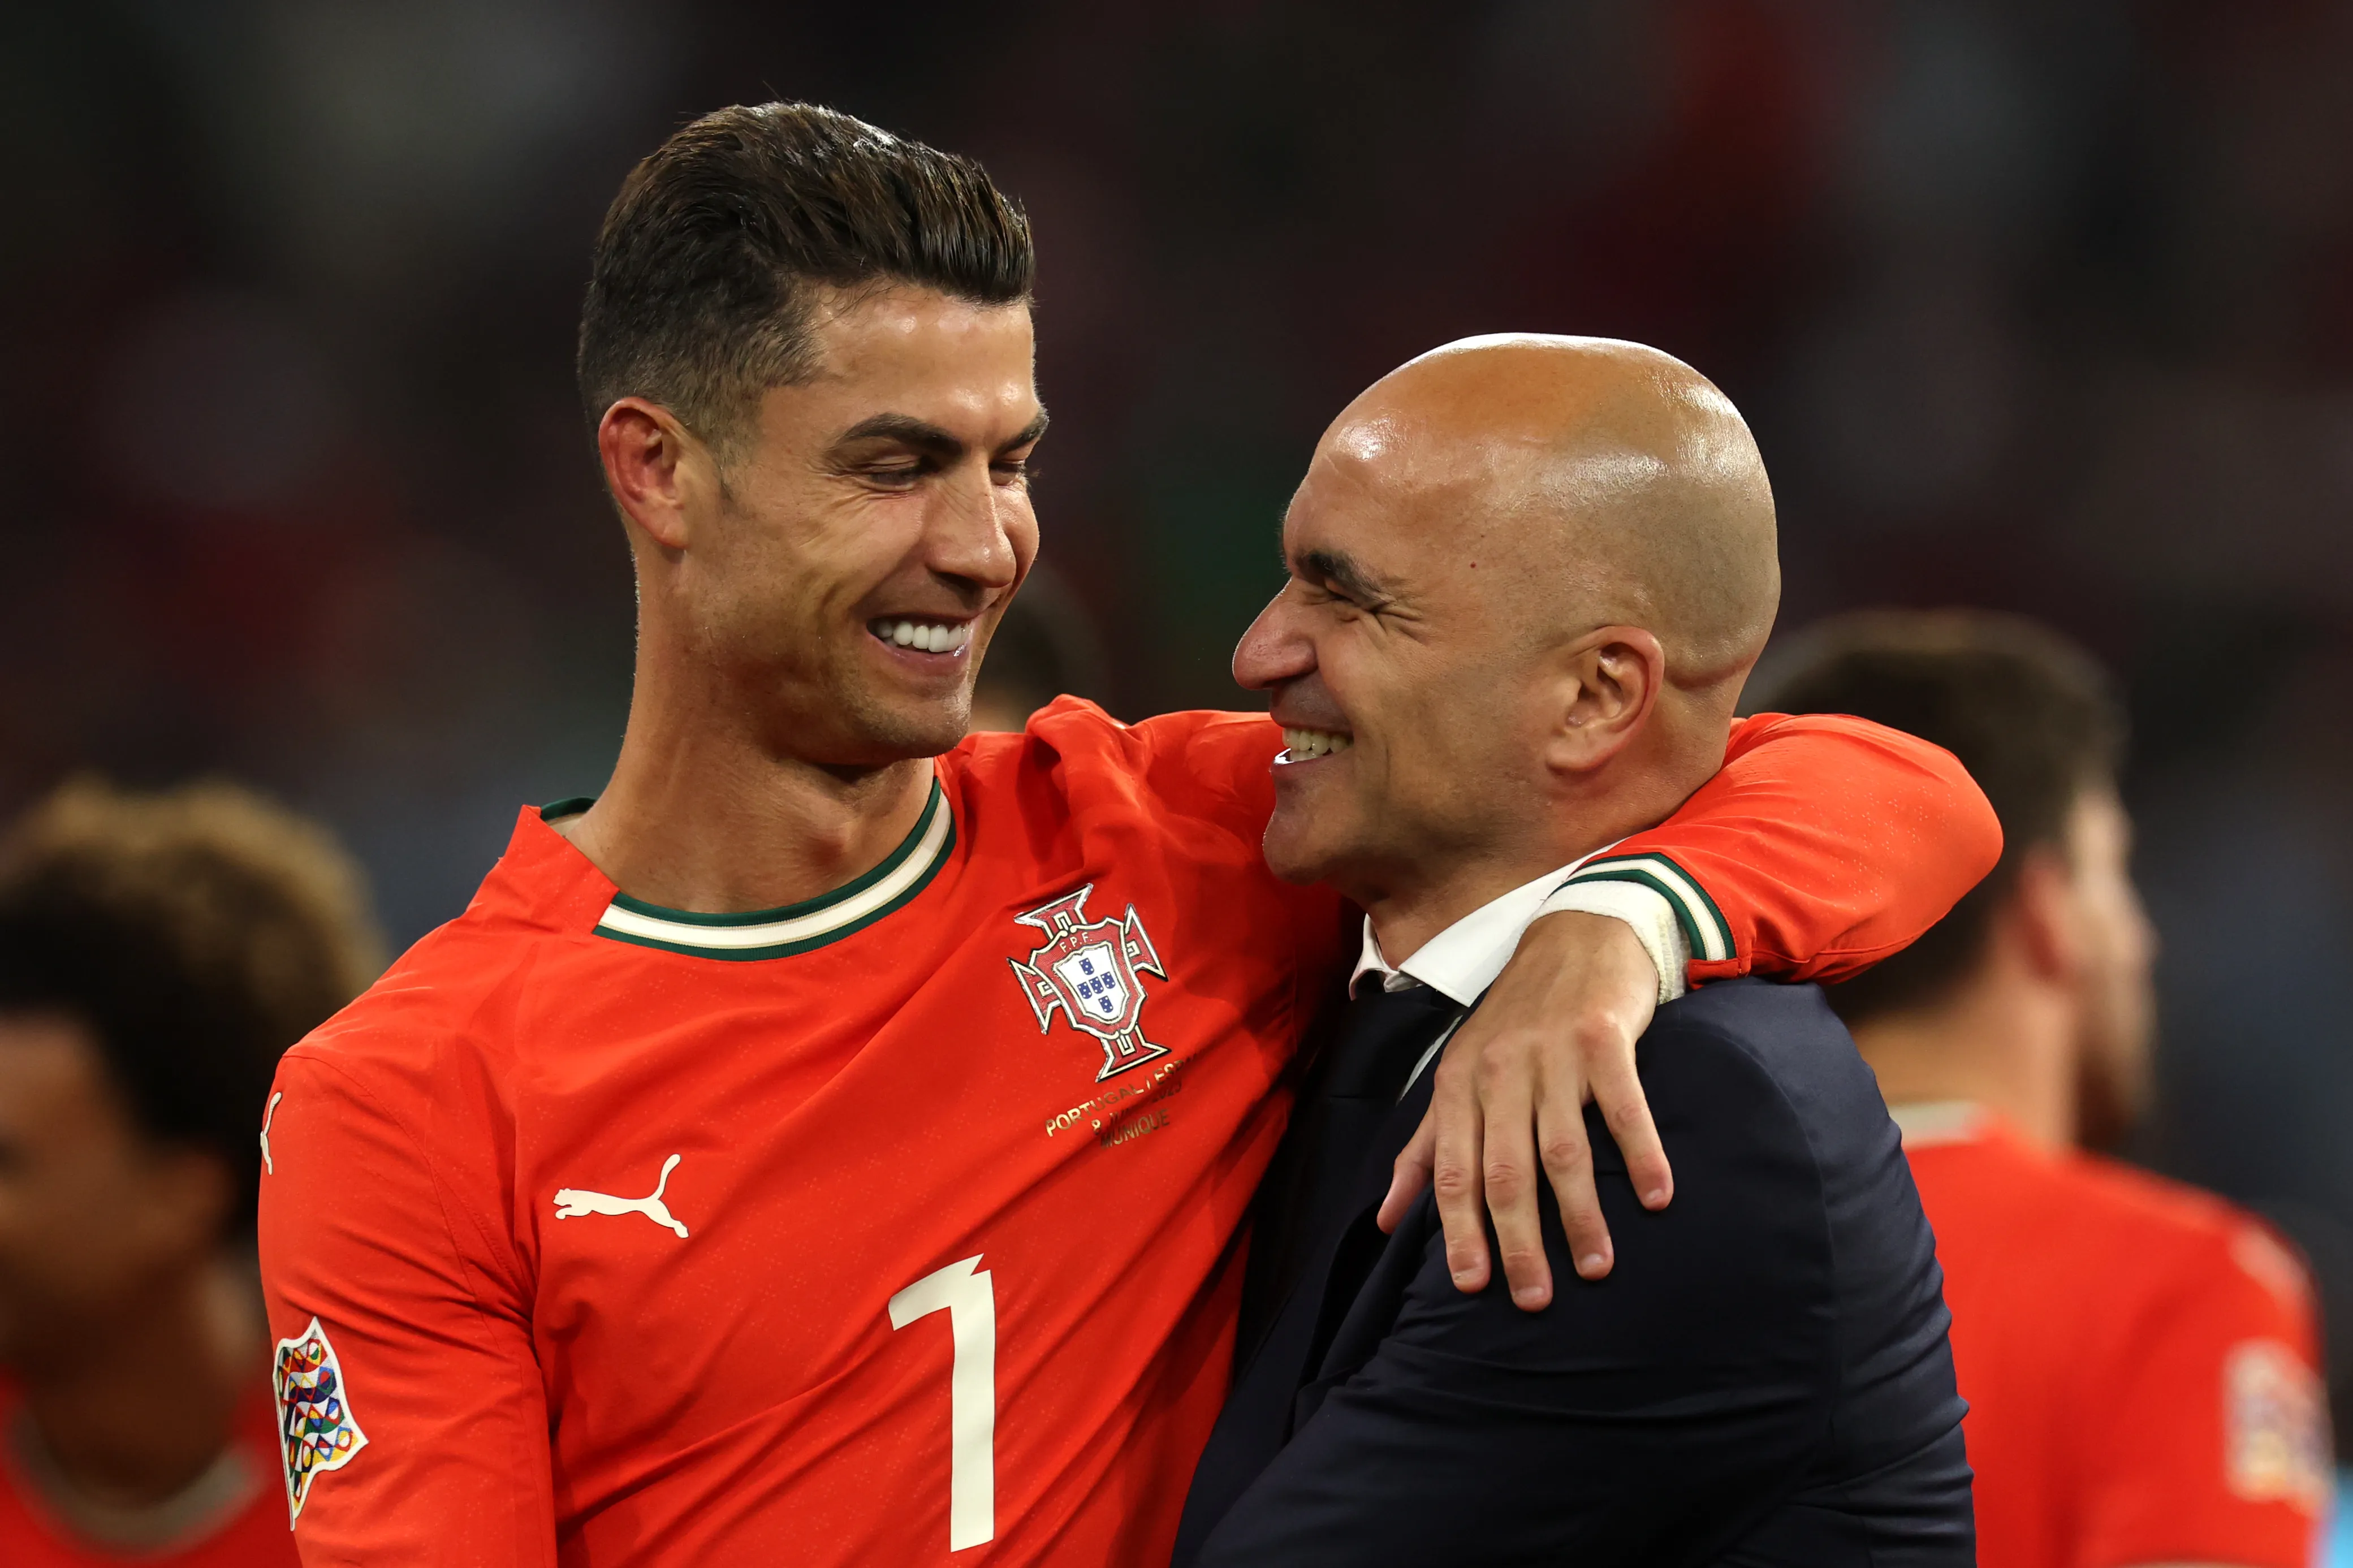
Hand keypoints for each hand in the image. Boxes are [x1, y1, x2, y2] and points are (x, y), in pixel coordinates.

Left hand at [1376, 911, 1669, 1309]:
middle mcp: (1499, 1070)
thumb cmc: (1515, 1019)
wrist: (1577, 935)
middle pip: (1505, 1171)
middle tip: (1535, 1299)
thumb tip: (1386, 1221)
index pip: (1453, 1170)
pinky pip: (1624, 1107)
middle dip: (1517, 1242)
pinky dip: (1641, 1154)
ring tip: (1596, 1267)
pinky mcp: (1604, 1038)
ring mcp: (1553, 1054)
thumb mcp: (1459, 1074)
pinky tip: (1658, 1198)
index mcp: (1458, 1083)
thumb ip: (1425, 1147)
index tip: (1473, 1286)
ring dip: (1580, 1216)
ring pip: (1563, 1150)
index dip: (1460, 1231)